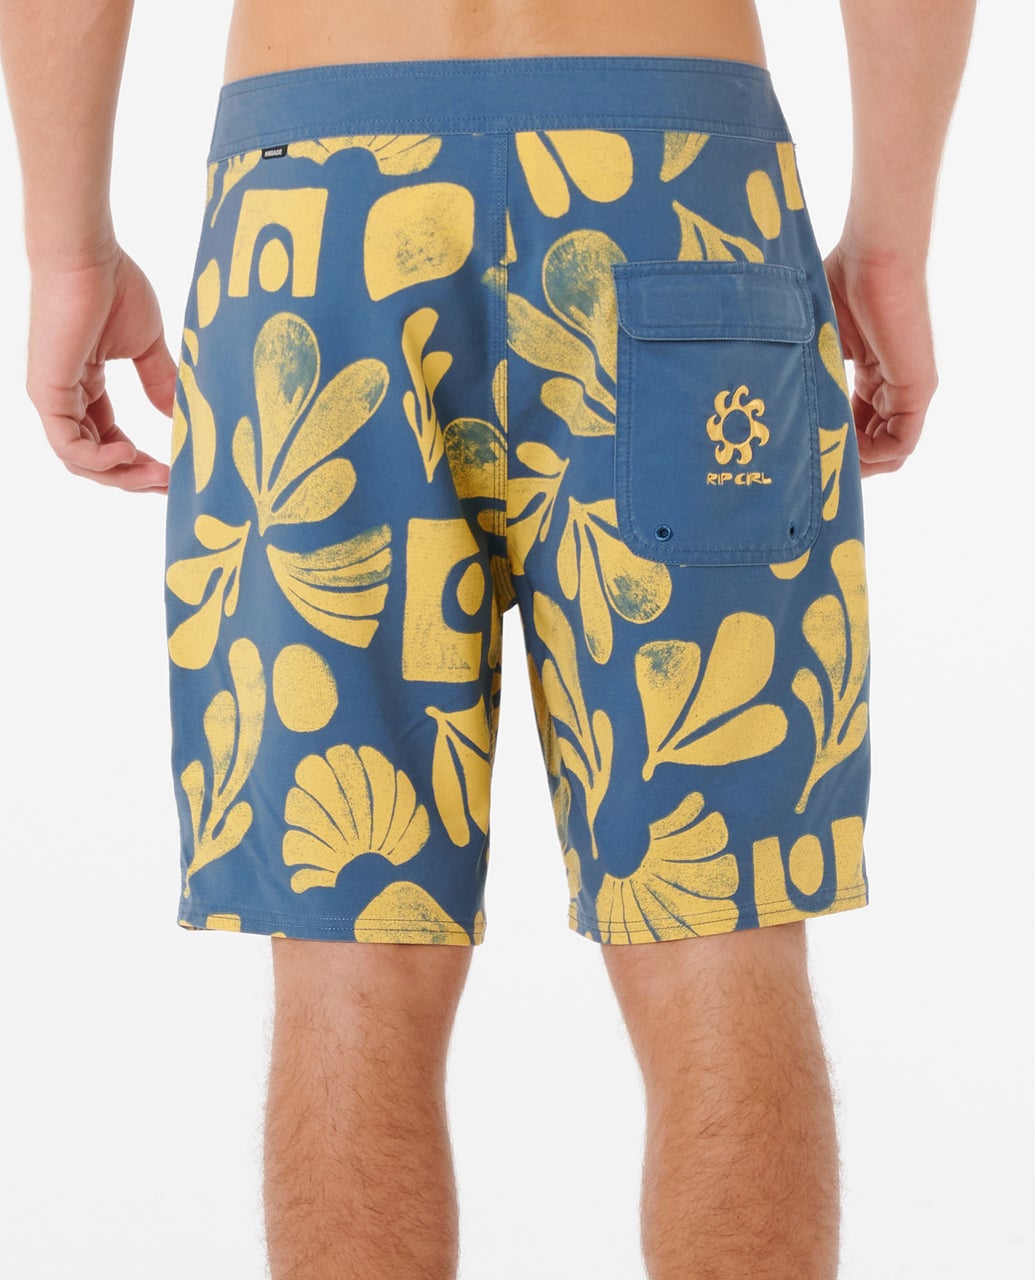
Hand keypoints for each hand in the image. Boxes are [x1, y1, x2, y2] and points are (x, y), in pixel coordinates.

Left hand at [25, 243, 177, 491]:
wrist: (87, 255)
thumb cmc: (113, 286)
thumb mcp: (147, 346)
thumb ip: (161, 383)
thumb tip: (180, 416)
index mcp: (85, 386)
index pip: (108, 441)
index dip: (141, 462)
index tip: (176, 471)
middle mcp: (65, 397)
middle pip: (96, 459)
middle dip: (134, 478)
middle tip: (171, 485)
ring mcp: (53, 397)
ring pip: (81, 461)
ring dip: (122, 475)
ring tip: (159, 475)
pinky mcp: (48, 392)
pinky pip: (69, 445)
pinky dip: (100, 459)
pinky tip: (131, 453)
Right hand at [822, 241, 938, 475]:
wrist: (872, 254)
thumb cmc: (839, 281)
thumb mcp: (815, 341)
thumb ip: (806, 373)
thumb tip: (768, 404)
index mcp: (872, 373)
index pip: (857, 425)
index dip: (833, 445)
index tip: (803, 452)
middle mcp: (892, 384)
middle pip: (873, 443)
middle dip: (843, 461)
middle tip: (811, 470)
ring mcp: (908, 387)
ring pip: (888, 449)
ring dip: (857, 463)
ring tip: (825, 464)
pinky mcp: (918, 387)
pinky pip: (901, 442)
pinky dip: (875, 456)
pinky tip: (847, 454)